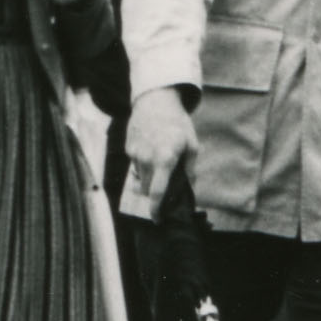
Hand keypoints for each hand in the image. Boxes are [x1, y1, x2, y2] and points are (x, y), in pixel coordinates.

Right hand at [122, 88, 195, 210]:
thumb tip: (189, 192)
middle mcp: (146, 158)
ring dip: (149, 179)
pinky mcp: (128, 148)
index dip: (156, 210)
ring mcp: (135, 153)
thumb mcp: (192, 145)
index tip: (158, 220)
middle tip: (166, 185)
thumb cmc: (177, 123)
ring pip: (139, 179)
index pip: (157, 192)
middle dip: (155, 192)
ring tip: (160, 162)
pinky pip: (135, 166)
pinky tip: (151, 152)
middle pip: (146, 189)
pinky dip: (143, 166)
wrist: (156, 100)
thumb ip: (189, 171)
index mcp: (165, 158)